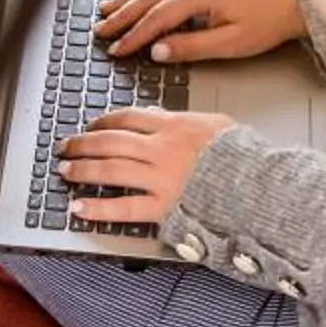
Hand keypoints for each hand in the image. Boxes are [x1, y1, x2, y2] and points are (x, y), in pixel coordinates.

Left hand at [60, 106, 236, 226]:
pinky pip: (122, 207)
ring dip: (83, 169)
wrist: (260, 185)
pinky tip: (79, 208)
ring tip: (65, 170)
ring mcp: (160, 178)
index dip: (104, 121)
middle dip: (83, 143)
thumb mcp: (217, 125)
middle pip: (111, 141)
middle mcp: (161, 149)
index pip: (128, 117)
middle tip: (66, 146)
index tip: (92, 125)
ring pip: (110, 170)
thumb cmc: (244, 157)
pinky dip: (97, 208)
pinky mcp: (163, 207)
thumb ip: (186, 123)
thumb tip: (165, 120)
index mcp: (174, 126)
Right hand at [95, 0, 303, 65]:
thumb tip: (157, 52)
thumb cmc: (266, 24)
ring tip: (106, 10)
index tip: (117, 50)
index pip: (158, 17)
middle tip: (100, 30)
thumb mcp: (229, 44)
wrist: (293, 3)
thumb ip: (191, 47)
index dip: (134, 35)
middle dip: (123, 15)